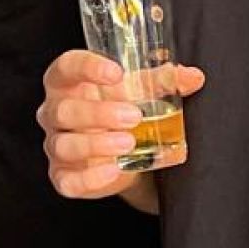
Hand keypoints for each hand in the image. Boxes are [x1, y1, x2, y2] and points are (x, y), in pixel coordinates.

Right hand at [36, 50, 204, 199]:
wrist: (121, 150)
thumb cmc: (120, 108)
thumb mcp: (138, 90)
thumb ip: (162, 81)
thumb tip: (193, 77)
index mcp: (67, 83)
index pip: (65, 67)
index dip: (86, 67)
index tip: (116, 72)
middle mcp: (55, 112)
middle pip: (64, 109)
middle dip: (98, 113)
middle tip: (134, 116)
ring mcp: (56, 145)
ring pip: (63, 145)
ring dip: (96, 144)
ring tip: (128, 143)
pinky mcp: (63, 176)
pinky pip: (68, 180)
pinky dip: (89, 178)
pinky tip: (113, 171)